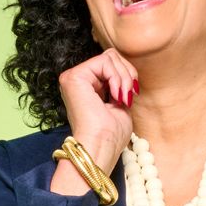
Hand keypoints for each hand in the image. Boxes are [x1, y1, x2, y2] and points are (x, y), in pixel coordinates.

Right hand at [58, 51, 137, 168]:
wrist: (100, 148)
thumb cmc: (110, 136)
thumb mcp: (121, 105)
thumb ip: (122, 86)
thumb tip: (129, 73)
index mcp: (87, 86)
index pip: (111, 64)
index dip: (128, 75)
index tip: (131, 96)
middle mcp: (78, 80)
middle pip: (111, 56)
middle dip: (127, 73)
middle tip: (129, 95)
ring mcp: (73, 77)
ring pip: (109, 57)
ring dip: (124, 77)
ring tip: (122, 98)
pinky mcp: (73, 77)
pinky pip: (104, 61)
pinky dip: (116, 77)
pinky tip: (115, 95)